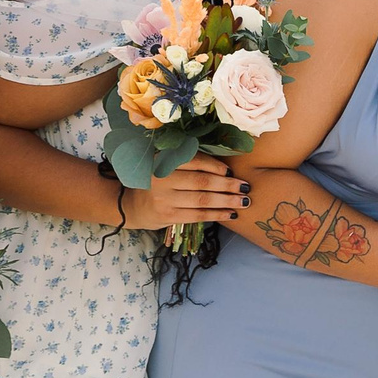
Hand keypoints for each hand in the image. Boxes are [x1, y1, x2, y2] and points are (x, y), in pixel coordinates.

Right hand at [122, 154, 249, 232]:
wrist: (131, 205)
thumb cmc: (156, 182)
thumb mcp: (164, 165)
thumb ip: (187, 162)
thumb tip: (224, 166)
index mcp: (163, 161)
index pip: (195, 162)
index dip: (216, 166)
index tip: (231, 170)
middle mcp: (163, 179)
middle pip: (202, 182)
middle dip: (228, 185)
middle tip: (246, 186)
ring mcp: (164, 200)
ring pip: (202, 200)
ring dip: (227, 201)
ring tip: (244, 201)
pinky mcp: (167, 216)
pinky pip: (197, 215)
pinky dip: (217, 215)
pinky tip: (231, 214)